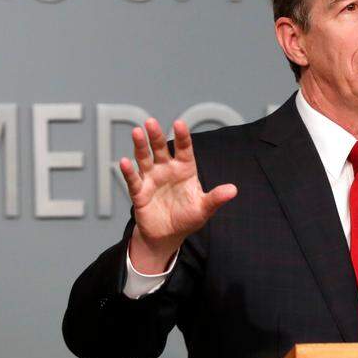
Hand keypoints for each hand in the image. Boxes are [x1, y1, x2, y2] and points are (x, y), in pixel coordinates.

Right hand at [120, 118, 236, 272]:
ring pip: (144, 159)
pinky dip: (128, 171)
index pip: (184, 149)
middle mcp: (167, 169)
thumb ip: (215, 198)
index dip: (182, 137)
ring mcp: (152, 179)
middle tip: (151, 122)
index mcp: (185, 169)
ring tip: (136, 132)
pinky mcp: (139, 192)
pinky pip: (133, 180)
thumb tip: (233, 190)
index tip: (179, 123)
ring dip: (140, 146)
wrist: (168, 236)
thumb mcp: (203, 209)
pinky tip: (124, 162)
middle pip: (161, 148)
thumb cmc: (187, 218)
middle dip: (156, 135)